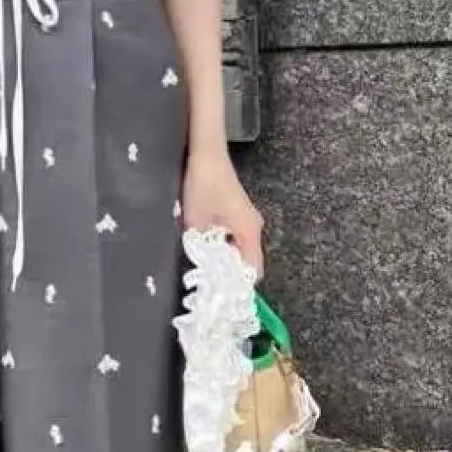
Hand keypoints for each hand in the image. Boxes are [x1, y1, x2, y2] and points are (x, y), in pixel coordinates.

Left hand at [181, 147, 264, 277]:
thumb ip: (203, 252)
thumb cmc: (203, 186)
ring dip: (225, 263)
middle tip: (209, 289)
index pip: (253, 271)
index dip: (238, 287)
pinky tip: (206, 252)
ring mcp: (247, 220)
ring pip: (240, 252)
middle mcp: (254, 228)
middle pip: (247, 263)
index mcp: (249, 233)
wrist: (206, 153)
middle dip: (230, 277)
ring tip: (205, 273)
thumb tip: (204, 274)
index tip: (221, 298)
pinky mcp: (238, 214)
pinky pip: (234, 240)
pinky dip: (223, 249)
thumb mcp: (197, 225)